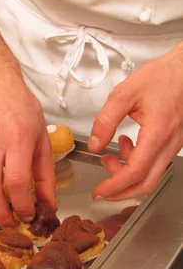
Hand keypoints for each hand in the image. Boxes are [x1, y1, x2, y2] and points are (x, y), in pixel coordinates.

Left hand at [88, 43, 182, 200]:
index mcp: (157, 133)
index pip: (135, 172)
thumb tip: (95, 144)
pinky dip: (137, 163)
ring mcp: (173, 145)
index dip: (114, 186)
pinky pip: (155, 163)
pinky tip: (125, 146)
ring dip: (127, 175)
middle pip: (146, 183)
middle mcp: (168, 144)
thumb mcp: (125, 94)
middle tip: (102, 190)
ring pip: (151, 176)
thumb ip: (106, 121)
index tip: (99, 190)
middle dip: (121, 192)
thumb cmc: (162, 77)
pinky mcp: (172, 143)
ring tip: (110, 158)